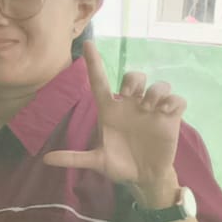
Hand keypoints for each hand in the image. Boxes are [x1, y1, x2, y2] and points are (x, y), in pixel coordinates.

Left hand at [44, 42, 184, 205]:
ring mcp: (152, 111)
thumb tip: (45, 159)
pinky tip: (165, 112)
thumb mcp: (97, 161)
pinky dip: (173, 101)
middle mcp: (131, 106)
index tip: (87, 44)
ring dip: (155, 91)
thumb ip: (73, 158)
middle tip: (131, 94)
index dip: (94, 63)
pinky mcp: (170, 118)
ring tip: (150, 108)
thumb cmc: (120, 165)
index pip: (100, 81)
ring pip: (158, 85)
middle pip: (134, 77)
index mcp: (110, 110)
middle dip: (134, 80)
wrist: (144, 178)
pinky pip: (177, 100)